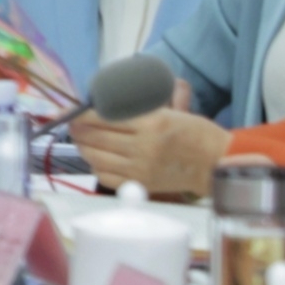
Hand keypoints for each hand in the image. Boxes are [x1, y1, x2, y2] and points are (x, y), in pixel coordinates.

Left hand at [75, 87, 225, 200]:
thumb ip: (137, 106)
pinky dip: (95, 165)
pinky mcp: (141, 185)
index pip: (103, 116)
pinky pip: (105, 176)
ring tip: (82, 139)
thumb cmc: (194, 133)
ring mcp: (141, 168)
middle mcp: (143, 146)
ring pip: (95, 157)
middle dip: (77, 129)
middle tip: (72, 124)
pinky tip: (96, 157)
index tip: (68, 111)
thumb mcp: (169, 110)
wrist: (216, 164)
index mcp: (152, 122)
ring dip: (83, 147)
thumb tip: (103, 99)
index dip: (79, 114)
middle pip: (94, 137)